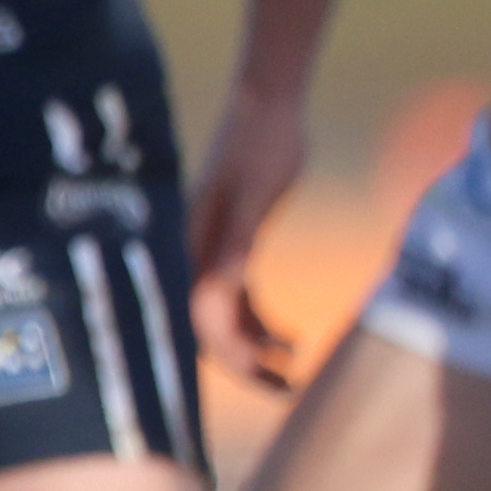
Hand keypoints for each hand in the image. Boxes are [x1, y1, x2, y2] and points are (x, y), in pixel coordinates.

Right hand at [185, 74, 315, 396]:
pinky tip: (291, 336)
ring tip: (296, 367)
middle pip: (208, 328)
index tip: (271, 376)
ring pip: (224, 318)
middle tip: (289, 387)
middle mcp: (195, 254)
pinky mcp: (232, 245)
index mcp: (194, 245)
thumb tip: (222, 290)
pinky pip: (239, 299)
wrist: (268, 103)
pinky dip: (261, 322)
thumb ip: (238, 242)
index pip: (203, 317)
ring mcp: (212, 251)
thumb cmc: (264, 142)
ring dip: (255, 347)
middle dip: (244, 364)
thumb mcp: (258, 194)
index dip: (233, 355)